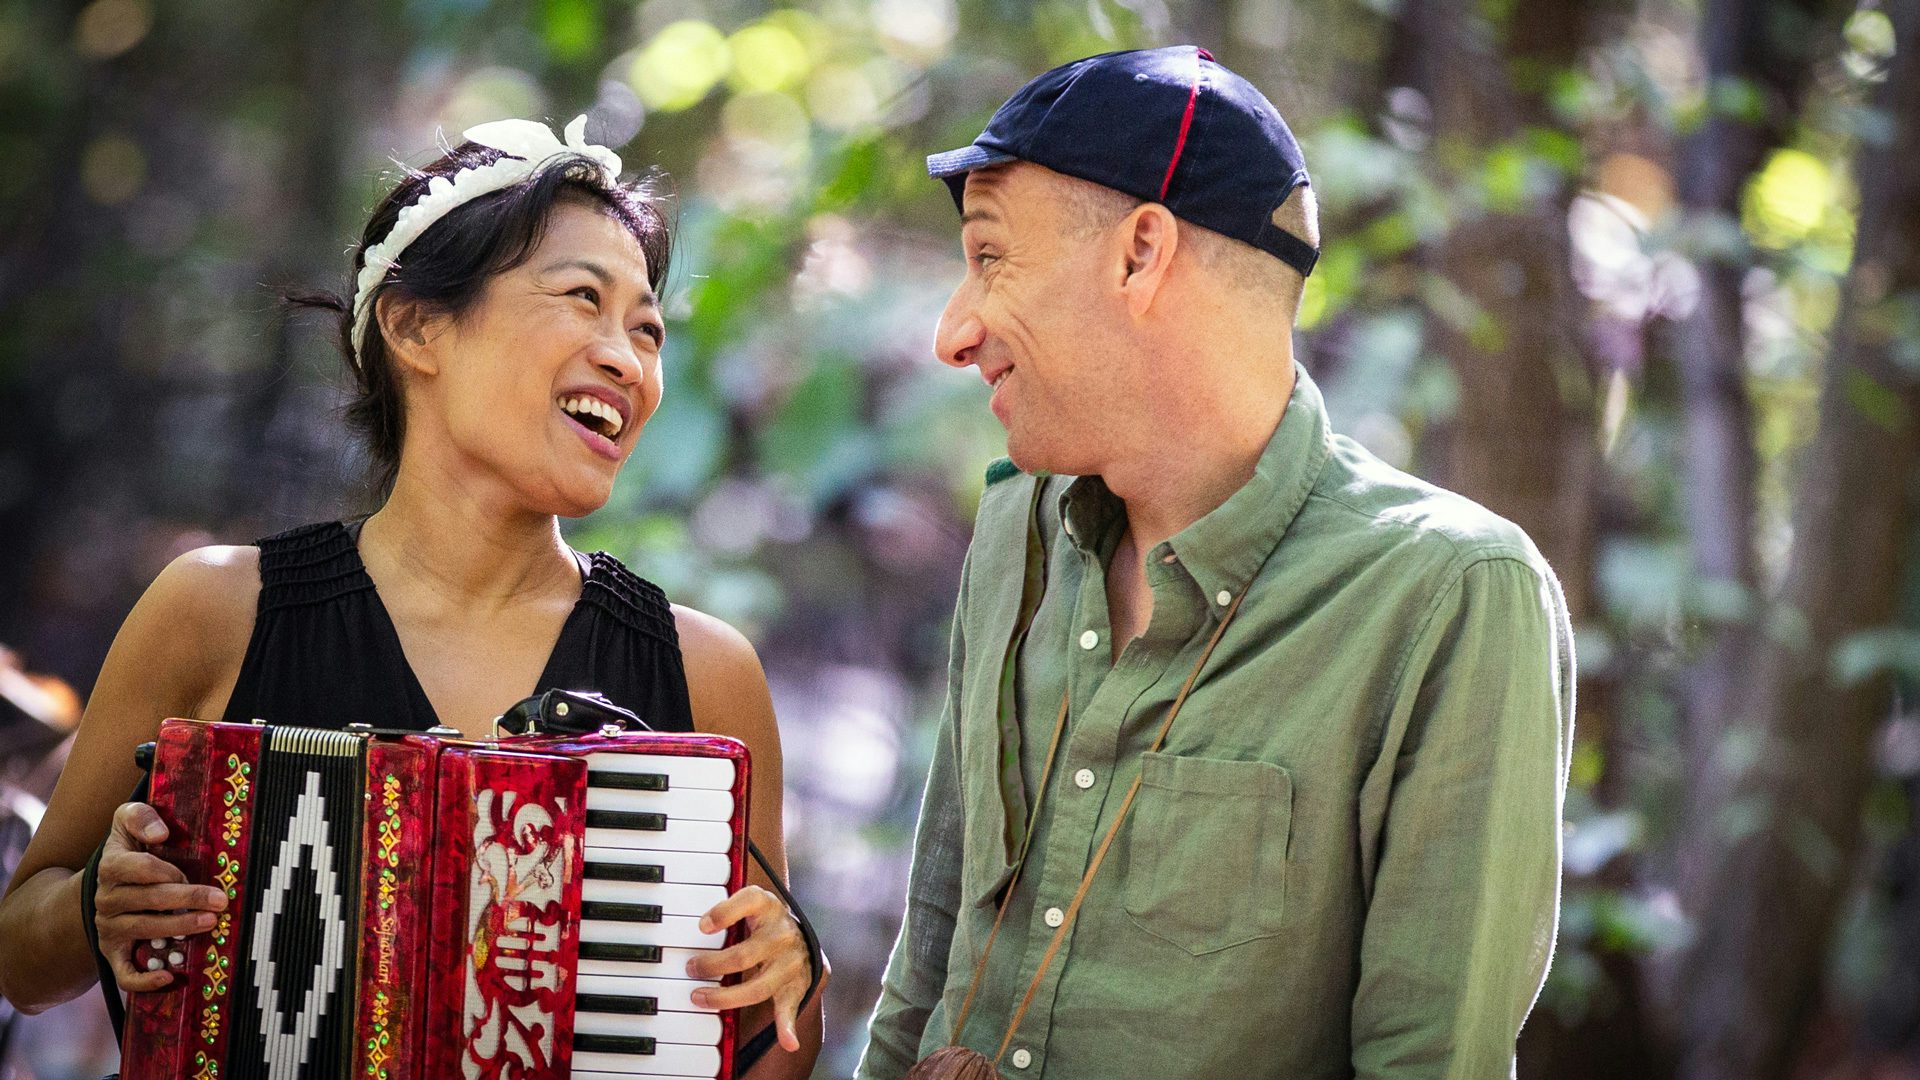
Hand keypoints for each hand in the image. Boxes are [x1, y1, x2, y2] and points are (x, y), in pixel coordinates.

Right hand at [94, 802, 226, 992]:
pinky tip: (168, 977)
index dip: (166, 871)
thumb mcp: (127, 822)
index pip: (138, 868)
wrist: (106, 886)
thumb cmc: (129, 849)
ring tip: (209, 922)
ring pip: (143, 930)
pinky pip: (123, 972)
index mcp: (111, 866)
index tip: (188, 872)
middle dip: (187, 899)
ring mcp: (109, 927)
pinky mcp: (113, 952)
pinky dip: (143, 980)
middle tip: (221, 900)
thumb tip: (160, 831)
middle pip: (148, 900)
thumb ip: (139, 816)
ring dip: (178, 928)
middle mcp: (107, 899)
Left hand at [685, 885, 811, 1051]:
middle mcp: (781, 934)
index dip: (724, 913)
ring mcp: (789, 963)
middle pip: (743, 956)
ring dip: (726, 998)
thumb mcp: (750, 905)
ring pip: (757, 988)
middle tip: (691, 968)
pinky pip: (790, 1008)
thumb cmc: (763, 922)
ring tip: (699, 998)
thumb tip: (702, 926)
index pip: (748, 902)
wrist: (801, 939)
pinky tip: (787, 1041)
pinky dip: (788, 1026)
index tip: (703, 926)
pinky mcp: (795, 986)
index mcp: (768, 908)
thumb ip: (728, 911)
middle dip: (712, 965)